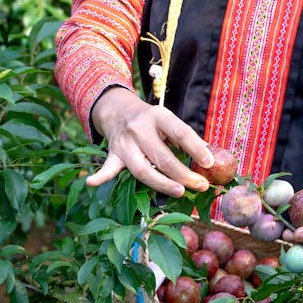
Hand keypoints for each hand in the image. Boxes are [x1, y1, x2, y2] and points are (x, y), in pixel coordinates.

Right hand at [86, 86, 214, 196]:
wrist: (119, 110)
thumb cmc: (152, 122)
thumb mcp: (169, 122)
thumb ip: (186, 139)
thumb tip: (210, 160)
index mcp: (158, 117)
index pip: (180, 133)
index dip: (196, 148)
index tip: (209, 163)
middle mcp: (140, 129)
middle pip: (162, 157)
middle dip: (183, 174)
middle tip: (201, 185)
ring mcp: (125, 143)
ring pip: (142, 169)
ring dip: (161, 183)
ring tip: (180, 191)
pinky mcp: (113, 154)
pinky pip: (107, 167)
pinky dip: (100, 176)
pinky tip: (92, 183)